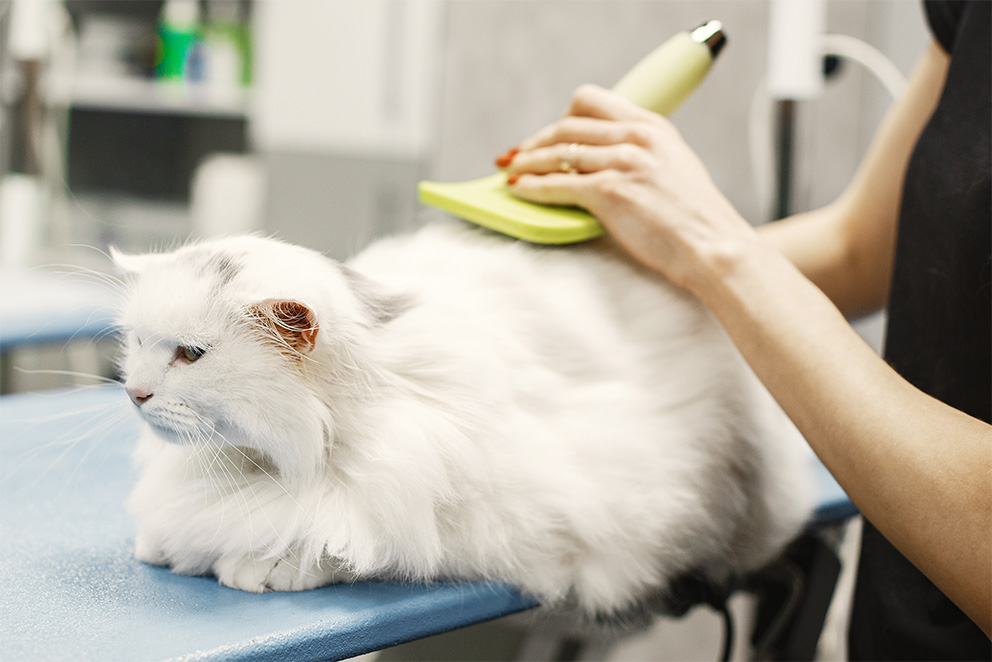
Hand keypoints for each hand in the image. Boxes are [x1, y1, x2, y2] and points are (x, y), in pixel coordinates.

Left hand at [500, 85, 756, 291]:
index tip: (546, 133)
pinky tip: (518, 191)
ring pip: (556, 152)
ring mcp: (623, 162)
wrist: (714, 247)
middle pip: (567, 124)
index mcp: (652, 126)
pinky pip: (556, 184)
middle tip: (517, 155)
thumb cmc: (695, 220)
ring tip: (510, 171)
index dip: (560, 116)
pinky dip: (531, 187)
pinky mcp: (611, 192)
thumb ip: (641, 154)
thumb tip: (600, 161)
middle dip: (535, 141)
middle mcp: (636, 137)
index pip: (591, 100)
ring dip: (526, 162)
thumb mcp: (674, 167)